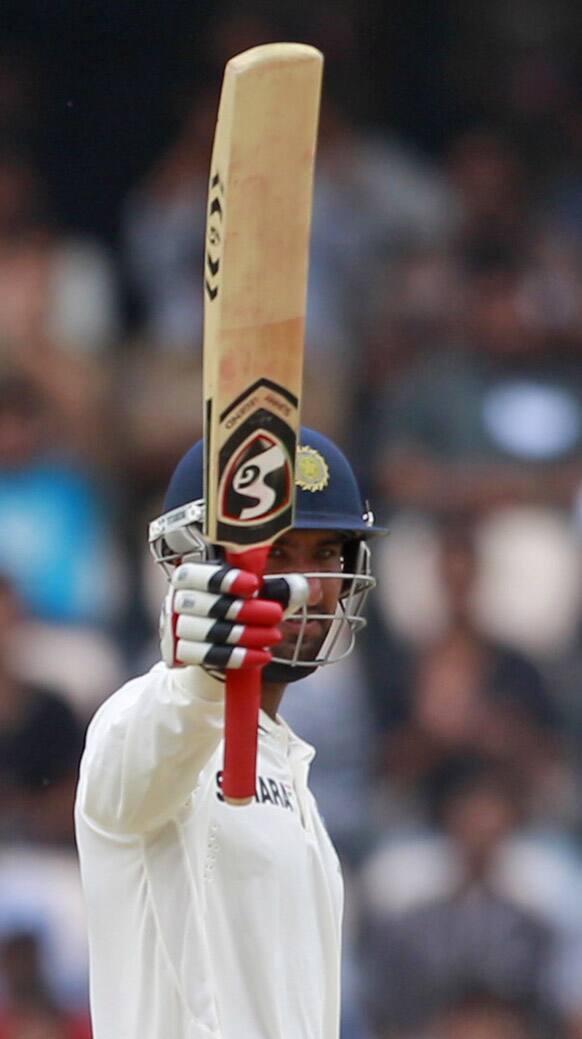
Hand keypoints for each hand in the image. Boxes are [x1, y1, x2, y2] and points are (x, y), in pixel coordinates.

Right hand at [160, 561, 307, 669]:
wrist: (225, 646)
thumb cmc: (244, 610)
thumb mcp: (263, 596)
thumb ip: (280, 589)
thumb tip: (301, 587)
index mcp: (192, 575)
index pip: (197, 574)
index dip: (223, 579)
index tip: (254, 585)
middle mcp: (179, 598)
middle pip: (203, 604)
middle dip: (242, 610)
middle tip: (276, 614)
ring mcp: (178, 626)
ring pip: (203, 631)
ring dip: (242, 635)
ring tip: (274, 636)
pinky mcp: (182, 652)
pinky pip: (204, 656)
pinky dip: (235, 656)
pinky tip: (261, 656)